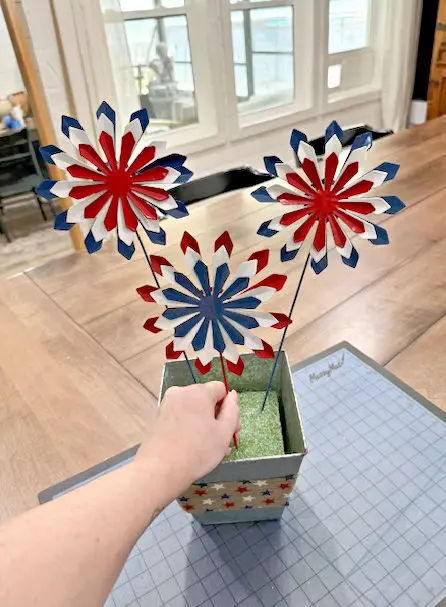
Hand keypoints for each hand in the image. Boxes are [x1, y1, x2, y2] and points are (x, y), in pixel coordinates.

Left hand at [135, 382, 239, 497]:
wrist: (160, 470)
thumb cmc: (197, 451)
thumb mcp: (224, 432)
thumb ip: (233, 410)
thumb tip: (232, 395)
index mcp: (198, 392)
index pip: (220, 389)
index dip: (229, 407)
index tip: (232, 428)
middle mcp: (180, 393)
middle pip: (206, 400)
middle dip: (218, 418)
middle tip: (226, 441)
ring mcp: (167, 405)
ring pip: (194, 411)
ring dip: (206, 425)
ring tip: (213, 449)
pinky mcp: (159, 418)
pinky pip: (182, 418)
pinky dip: (191, 428)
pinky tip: (196, 448)